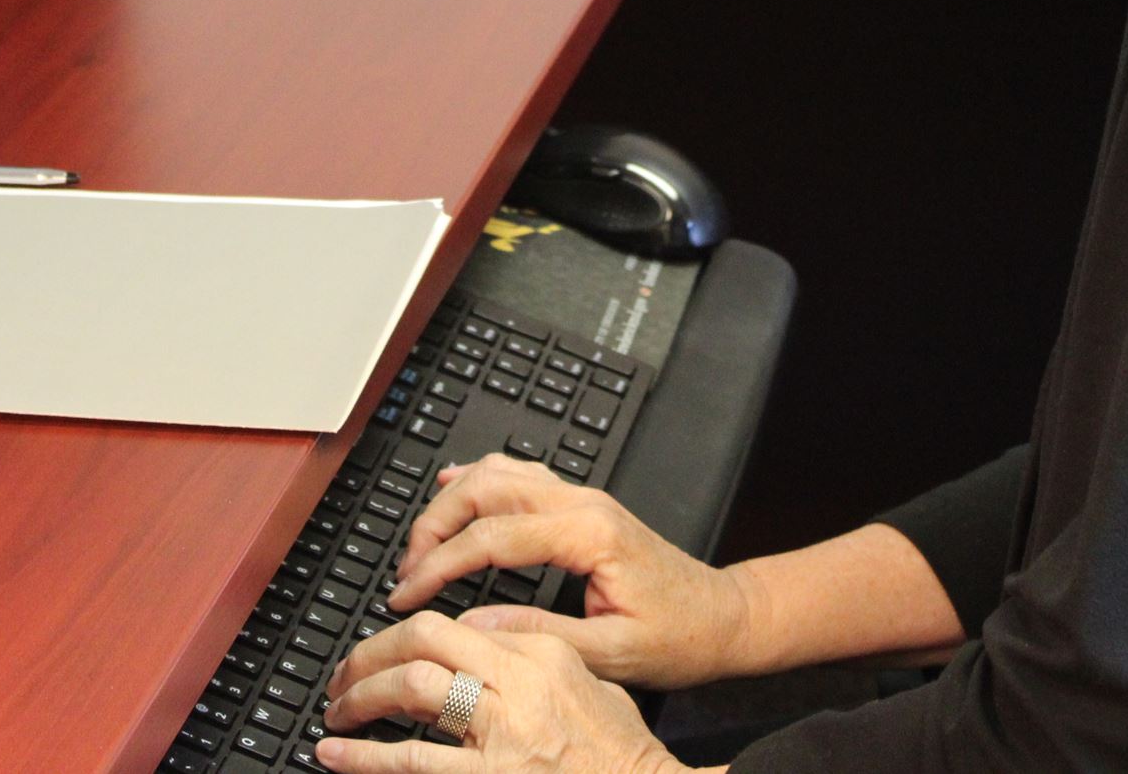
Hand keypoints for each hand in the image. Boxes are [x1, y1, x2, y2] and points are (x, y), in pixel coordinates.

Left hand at [319, 608, 690, 773]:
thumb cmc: (620, 753)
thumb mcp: (588, 682)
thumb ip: (532, 652)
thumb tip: (475, 636)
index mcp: (541, 653)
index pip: (455, 625)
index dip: (405, 634)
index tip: (384, 651)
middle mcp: (519, 683)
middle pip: (424, 641)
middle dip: (371, 654)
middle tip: (343, 674)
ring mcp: (502, 733)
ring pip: (413, 688)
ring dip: (361, 697)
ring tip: (335, 711)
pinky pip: (414, 761)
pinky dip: (366, 757)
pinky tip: (336, 755)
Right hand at [387, 454, 754, 689]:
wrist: (722, 618)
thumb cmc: (681, 636)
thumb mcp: (612, 655)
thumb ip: (539, 636)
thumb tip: (473, 623)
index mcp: (589, 535)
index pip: (491, 537)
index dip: (438, 565)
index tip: (407, 592)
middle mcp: (584, 504)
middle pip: (484, 489)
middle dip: (433, 526)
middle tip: (405, 572)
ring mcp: (583, 498)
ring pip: (498, 472)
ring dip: (450, 502)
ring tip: (419, 544)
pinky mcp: (582, 505)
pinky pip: (520, 474)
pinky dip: (478, 480)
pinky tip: (455, 489)